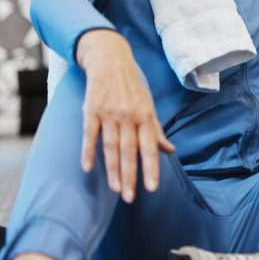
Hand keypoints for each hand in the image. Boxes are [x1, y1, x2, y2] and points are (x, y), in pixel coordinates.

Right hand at [76, 30, 174, 201]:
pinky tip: (88, 169)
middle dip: (131, 176)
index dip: (151, 168)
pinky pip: (90, 134)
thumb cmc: (133, 87)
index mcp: (145, 116)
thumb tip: (169, 150)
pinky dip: (88, 152)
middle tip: (131, 198)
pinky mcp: (92, 111)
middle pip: (129, 151)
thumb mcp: (148, 106)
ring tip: (116, 190)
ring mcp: (109, 114)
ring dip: (113, 170)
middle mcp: (129, 117)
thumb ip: (156, 130)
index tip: (152, 188)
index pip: (149, 147)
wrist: (111, 61)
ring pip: (111, 147)